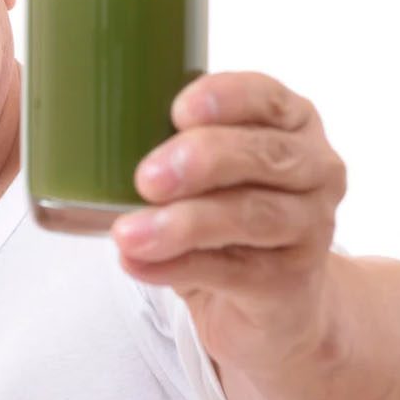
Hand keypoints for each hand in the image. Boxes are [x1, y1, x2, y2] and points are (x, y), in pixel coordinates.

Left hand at [110, 72, 348, 374]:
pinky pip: (233, 272)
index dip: (226, 99)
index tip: (177, 111)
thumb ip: (168, 143)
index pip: (266, 97)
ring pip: (250, 216)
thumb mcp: (206, 168)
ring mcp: (310, 228)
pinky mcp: (290, 283)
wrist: (271, 302)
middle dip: (202, 160)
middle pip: (263, 155)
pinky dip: (178, 266)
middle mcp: (314, 170)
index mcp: (291, 123)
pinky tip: (138, 264)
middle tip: (145, 178)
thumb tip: (85, 133)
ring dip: (182, 223)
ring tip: (128, 233)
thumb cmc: (224, 210)